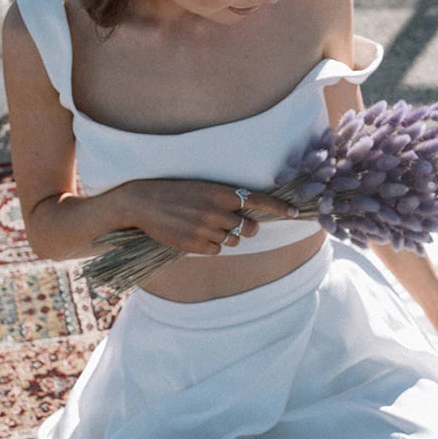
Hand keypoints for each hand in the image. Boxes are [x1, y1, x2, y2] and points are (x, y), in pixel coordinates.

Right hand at [117, 179, 298, 254]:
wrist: (142, 202)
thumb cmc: (174, 192)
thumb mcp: (202, 188)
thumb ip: (224, 199)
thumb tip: (245, 214)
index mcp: (221, 192)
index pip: (258, 200)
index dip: (279, 208)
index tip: (295, 213)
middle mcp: (217, 211)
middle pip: (249, 228)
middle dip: (246, 228)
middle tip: (231, 223)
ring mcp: (206, 229)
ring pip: (233, 241)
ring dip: (225, 237)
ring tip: (204, 225)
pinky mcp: (195, 244)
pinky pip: (216, 250)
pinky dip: (211, 246)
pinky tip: (195, 235)